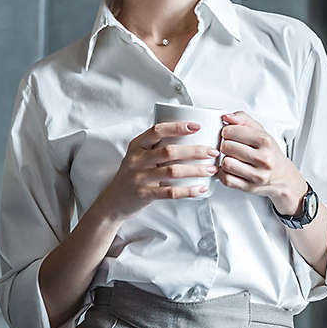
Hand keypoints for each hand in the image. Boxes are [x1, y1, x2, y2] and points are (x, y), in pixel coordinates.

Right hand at [97, 120, 220, 222]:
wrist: (114, 200)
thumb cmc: (132, 175)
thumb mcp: (138, 156)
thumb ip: (156, 146)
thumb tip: (188, 134)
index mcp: (136, 146)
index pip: (157, 130)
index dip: (177, 127)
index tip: (197, 126)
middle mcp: (137, 160)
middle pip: (169, 151)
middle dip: (195, 150)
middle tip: (212, 151)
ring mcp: (140, 178)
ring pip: (172, 171)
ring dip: (195, 170)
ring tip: (211, 169)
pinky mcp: (144, 194)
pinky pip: (170, 192)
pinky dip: (188, 190)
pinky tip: (201, 188)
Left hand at [216, 111, 305, 210]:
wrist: (282, 176)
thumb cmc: (270, 152)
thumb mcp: (261, 131)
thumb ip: (243, 120)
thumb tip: (226, 117)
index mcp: (265, 141)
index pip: (231, 131)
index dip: (226, 131)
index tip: (230, 134)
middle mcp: (263, 158)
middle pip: (227, 147)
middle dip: (226, 145)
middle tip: (231, 146)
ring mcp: (257, 175)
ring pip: (226, 163)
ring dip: (225, 160)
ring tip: (233, 157)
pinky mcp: (250, 187)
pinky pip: (226, 179)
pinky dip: (225, 173)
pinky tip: (231, 169)